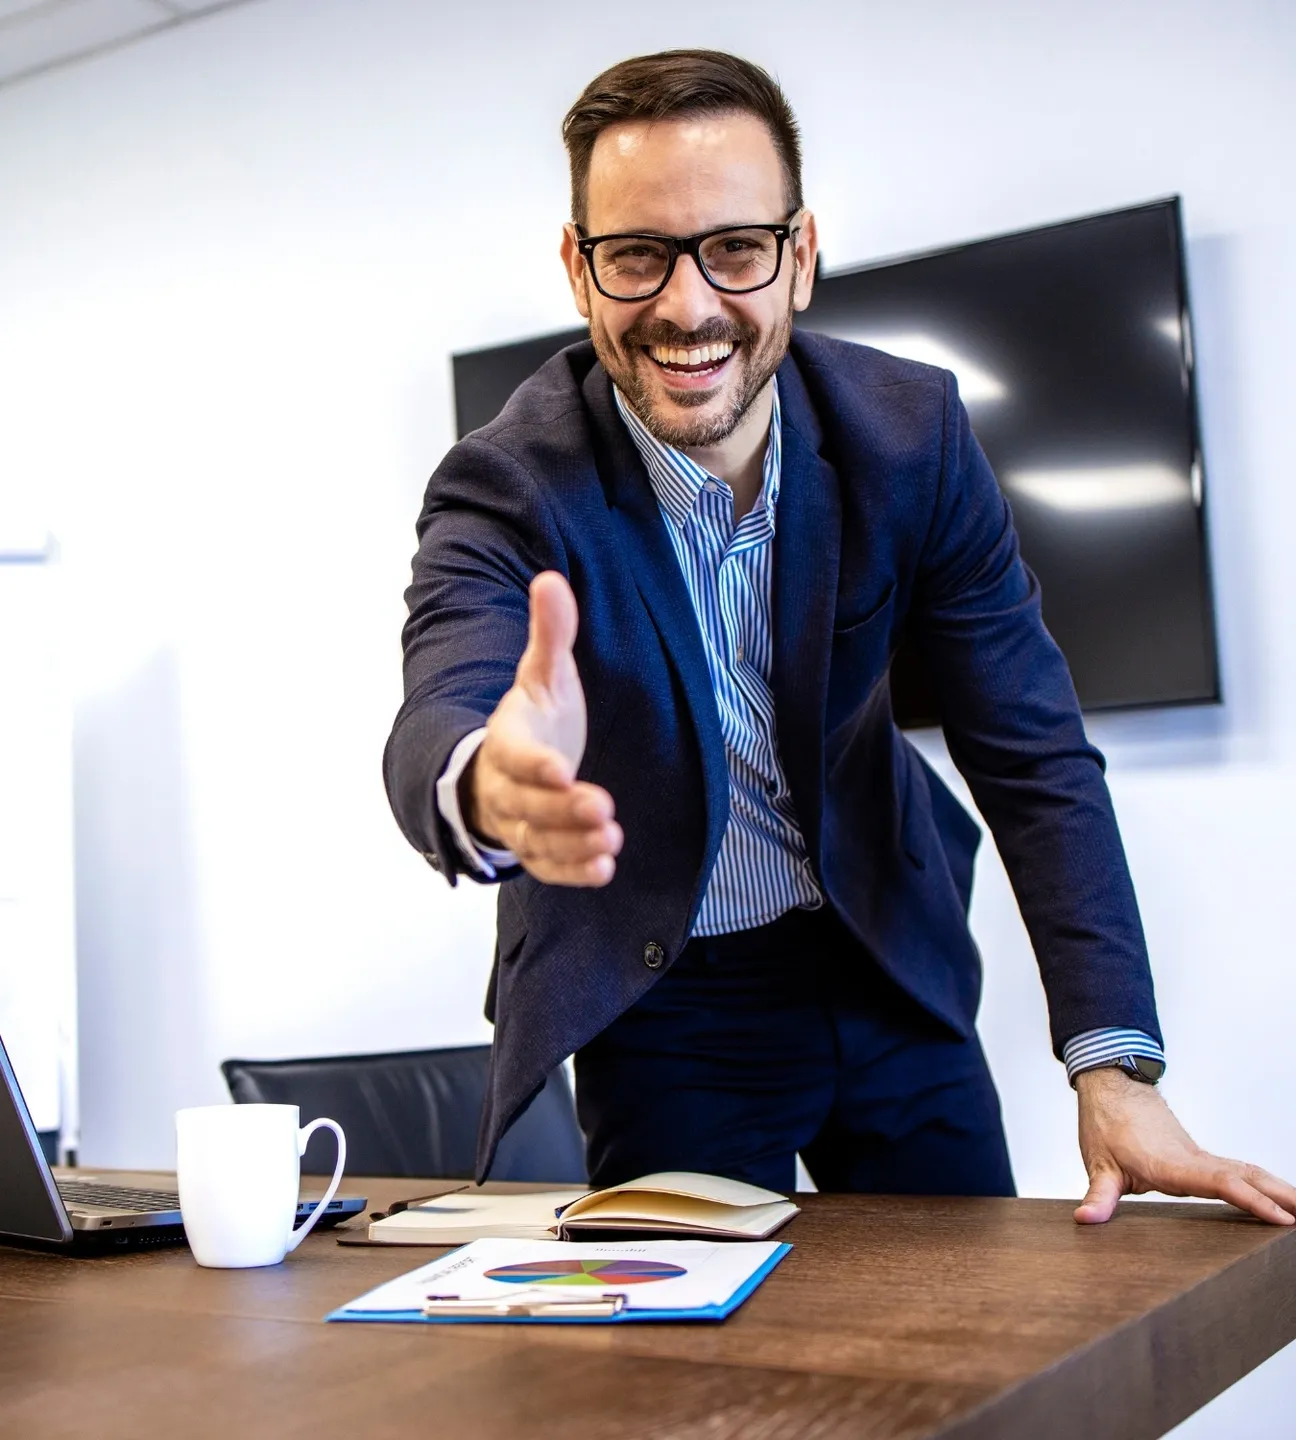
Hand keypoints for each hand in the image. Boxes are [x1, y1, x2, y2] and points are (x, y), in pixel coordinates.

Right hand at [462, 571, 621, 885]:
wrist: (505, 767)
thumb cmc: (534, 717)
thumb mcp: (543, 674)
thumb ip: (550, 634)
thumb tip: (550, 579)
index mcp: (506, 739)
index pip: (513, 754)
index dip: (535, 764)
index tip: (562, 768)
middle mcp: (507, 786)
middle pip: (526, 805)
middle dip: (562, 810)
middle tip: (602, 809)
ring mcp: (520, 822)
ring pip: (538, 840)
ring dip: (573, 844)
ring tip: (611, 840)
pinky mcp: (538, 847)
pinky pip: (549, 866)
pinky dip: (574, 871)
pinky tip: (605, 869)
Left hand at [1074, 1066, 1295, 1225]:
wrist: (1113, 1087)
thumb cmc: (1105, 1124)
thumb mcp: (1098, 1163)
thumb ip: (1098, 1196)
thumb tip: (1084, 1220)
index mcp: (1173, 1164)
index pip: (1221, 1183)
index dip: (1252, 1201)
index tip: (1282, 1217)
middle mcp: (1194, 1159)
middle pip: (1248, 1176)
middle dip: (1283, 1197)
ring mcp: (1200, 1157)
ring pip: (1249, 1171)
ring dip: (1280, 1188)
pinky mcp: (1199, 1157)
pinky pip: (1239, 1170)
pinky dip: (1264, 1183)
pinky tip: (1280, 1197)